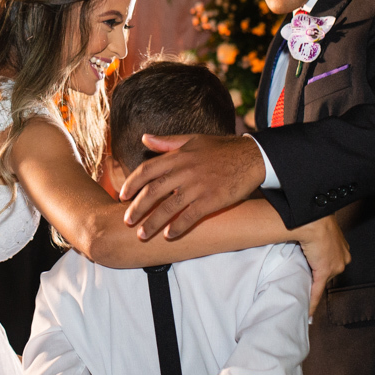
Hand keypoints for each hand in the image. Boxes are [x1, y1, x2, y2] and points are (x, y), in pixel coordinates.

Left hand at [120, 134, 265, 238]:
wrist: (252, 157)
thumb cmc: (222, 148)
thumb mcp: (193, 139)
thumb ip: (167, 142)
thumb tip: (145, 138)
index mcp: (179, 156)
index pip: (147, 170)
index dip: (132, 184)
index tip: (122, 196)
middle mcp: (185, 171)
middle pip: (153, 191)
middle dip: (137, 208)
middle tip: (127, 221)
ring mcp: (198, 186)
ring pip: (168, 207)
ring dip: (153, 223)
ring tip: (143, 235)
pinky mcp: (212, 199)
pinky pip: (190, 216)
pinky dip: (178, 227)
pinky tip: (169, 236)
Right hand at [293, 216, 350, 315]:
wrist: (314, 221)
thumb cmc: (315, 220)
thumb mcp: (321, 229)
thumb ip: (319, 238)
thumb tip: (310, 241)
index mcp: (343, 247)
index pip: (333, 262)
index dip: (323, 266)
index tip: (317, 270)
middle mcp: (343, 258)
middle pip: (330, 273)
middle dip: (318, 275)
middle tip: (306, 278)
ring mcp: (334, 266)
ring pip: (323, 281)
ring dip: (314, 286)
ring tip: (304, 292)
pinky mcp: (324, 272)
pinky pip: (317, 291)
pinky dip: (313, 302)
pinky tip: (309, 312)